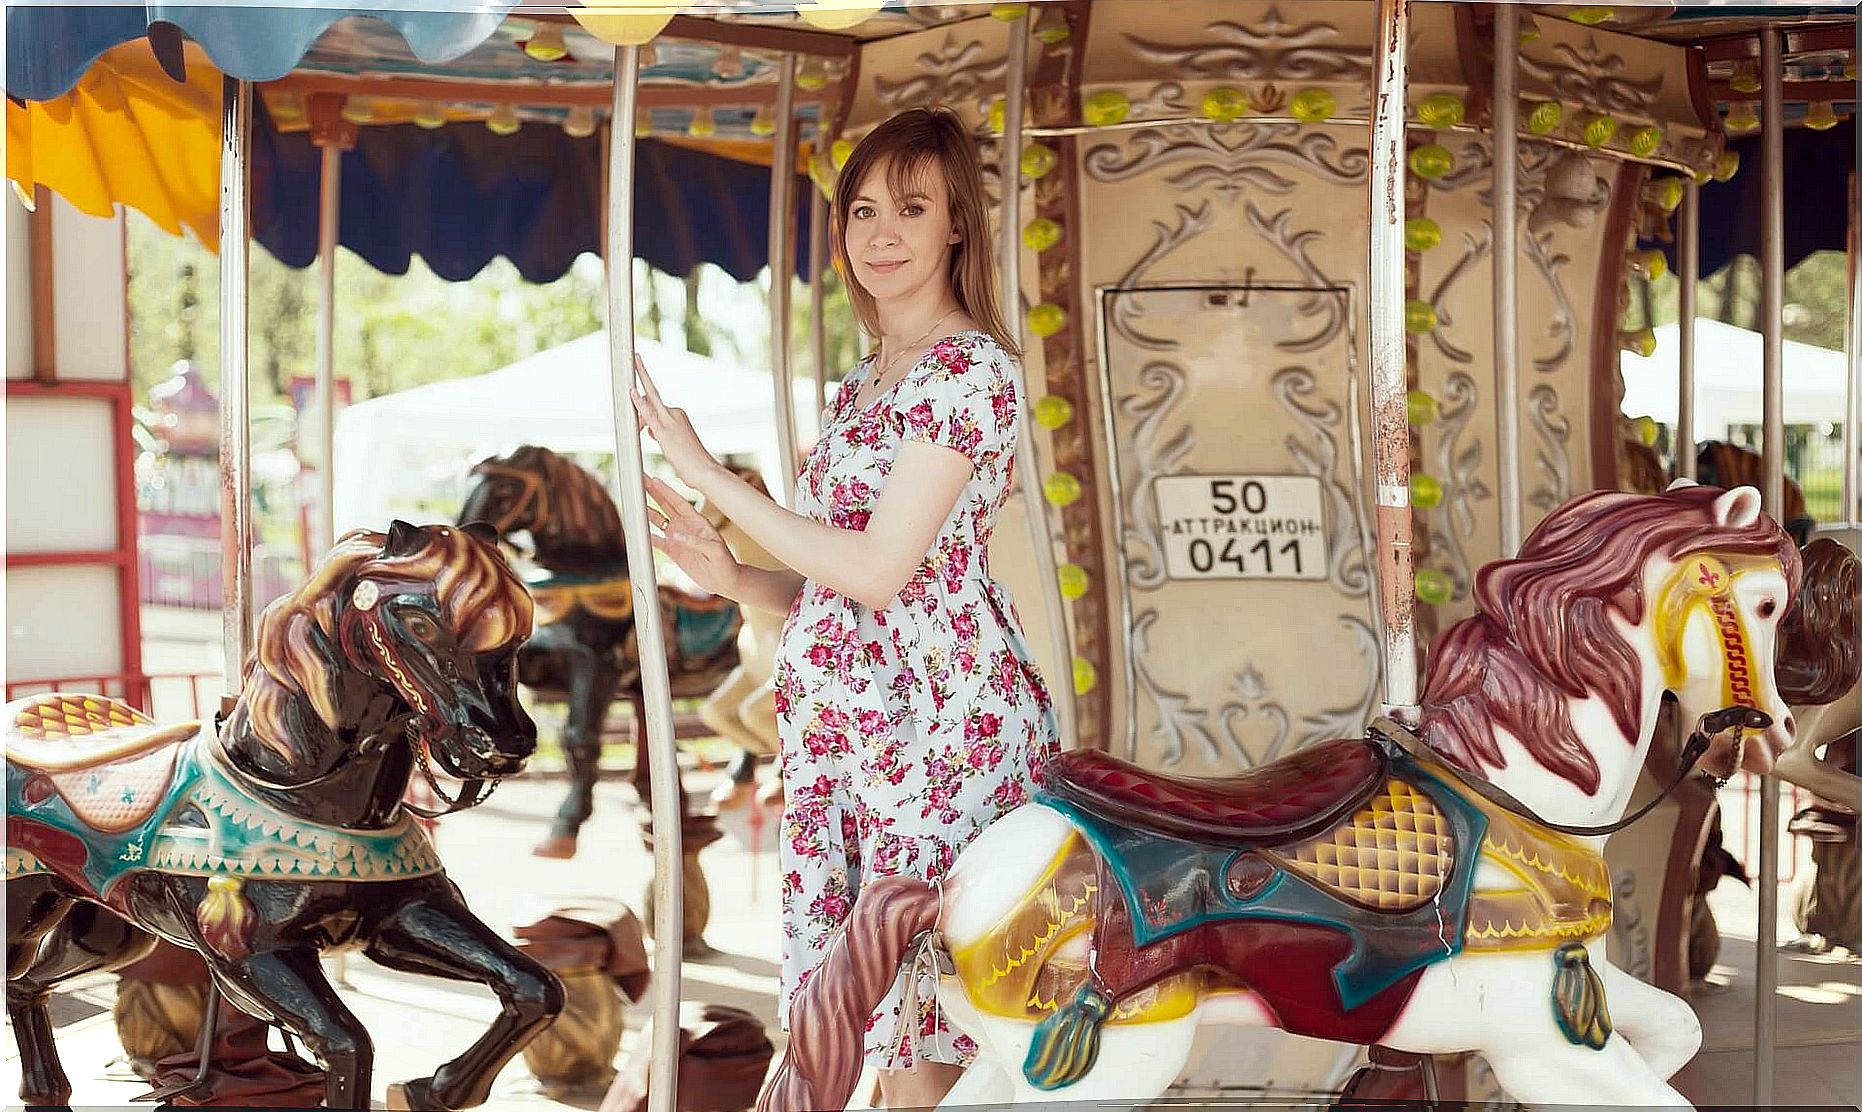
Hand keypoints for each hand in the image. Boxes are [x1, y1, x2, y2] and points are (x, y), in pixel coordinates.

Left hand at [632, 355, 723, 487]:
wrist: (705, 471)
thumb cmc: (691, 461)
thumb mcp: (673, 445)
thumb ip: (660, 433)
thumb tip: (650, 429)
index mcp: (678, 415)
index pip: (656, 400)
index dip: (645, 386)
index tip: (639, 367)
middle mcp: (675, 413)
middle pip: (651, 396)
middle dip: (642, 375)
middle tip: (634, 355)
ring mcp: (670, 421)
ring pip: (650, 401)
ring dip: (639, 387)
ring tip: (633, 365)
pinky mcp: (665, 432)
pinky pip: (649, 414)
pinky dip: (639, 403)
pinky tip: (631, 392)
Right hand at [644, 475, 742, 597]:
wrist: (725, 580)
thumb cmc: (725, 562)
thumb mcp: (714, 550)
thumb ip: (695, 541)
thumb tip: (674, 535)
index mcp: (697, 521)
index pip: (678, 502)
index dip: (666, 491)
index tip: (654, 480)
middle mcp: (685, 526)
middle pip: (665, 506)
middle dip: (653, 493)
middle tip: (641, 481)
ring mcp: (678, 537)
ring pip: (659, 521)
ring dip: (647, 512)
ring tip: (635, 503)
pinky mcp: (673, 551)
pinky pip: (657, 541)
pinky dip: (647, 536)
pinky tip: (638, 530)